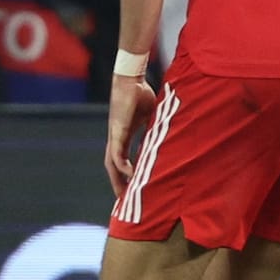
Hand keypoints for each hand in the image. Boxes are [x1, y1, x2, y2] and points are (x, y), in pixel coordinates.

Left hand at [104, 74, 156, 197]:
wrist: (131, 79)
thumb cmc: (141, 93)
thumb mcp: (150, 114)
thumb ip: (154, 125)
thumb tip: (167, 130)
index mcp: (124, 135)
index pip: (121, 159)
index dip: (124, 174)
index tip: (131, 186)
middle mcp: (116, 138)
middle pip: (112, 167)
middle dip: (117, 183)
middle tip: (123, 200)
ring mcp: (115, 135)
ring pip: (112, 163)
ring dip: (117, 179)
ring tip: (124, 193)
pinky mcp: (117, 130)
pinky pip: (117, 152)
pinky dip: (122, 164)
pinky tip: (129, 173)